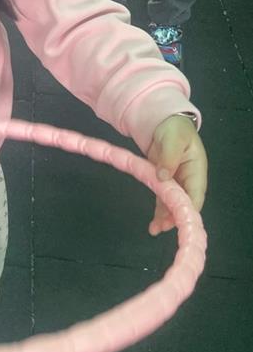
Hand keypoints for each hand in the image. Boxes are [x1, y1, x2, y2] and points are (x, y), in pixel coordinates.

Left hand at [146, 116, 207, 236]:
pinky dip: (159, 210)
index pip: (196, 193)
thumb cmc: (174, 129)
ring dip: (165, 217)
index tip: (179, 219)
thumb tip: (163, 176)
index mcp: (196, 169)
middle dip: (174, 216)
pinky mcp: (165, 182)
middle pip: (184, 202)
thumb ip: (168, 158)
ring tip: (155, 230)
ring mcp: (177, 182)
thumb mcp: (173, 139)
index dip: (188, 207)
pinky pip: (163, 199)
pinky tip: (154, 224)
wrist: (164, 122)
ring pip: (173, 204)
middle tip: (163, 227)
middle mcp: (189, 179)